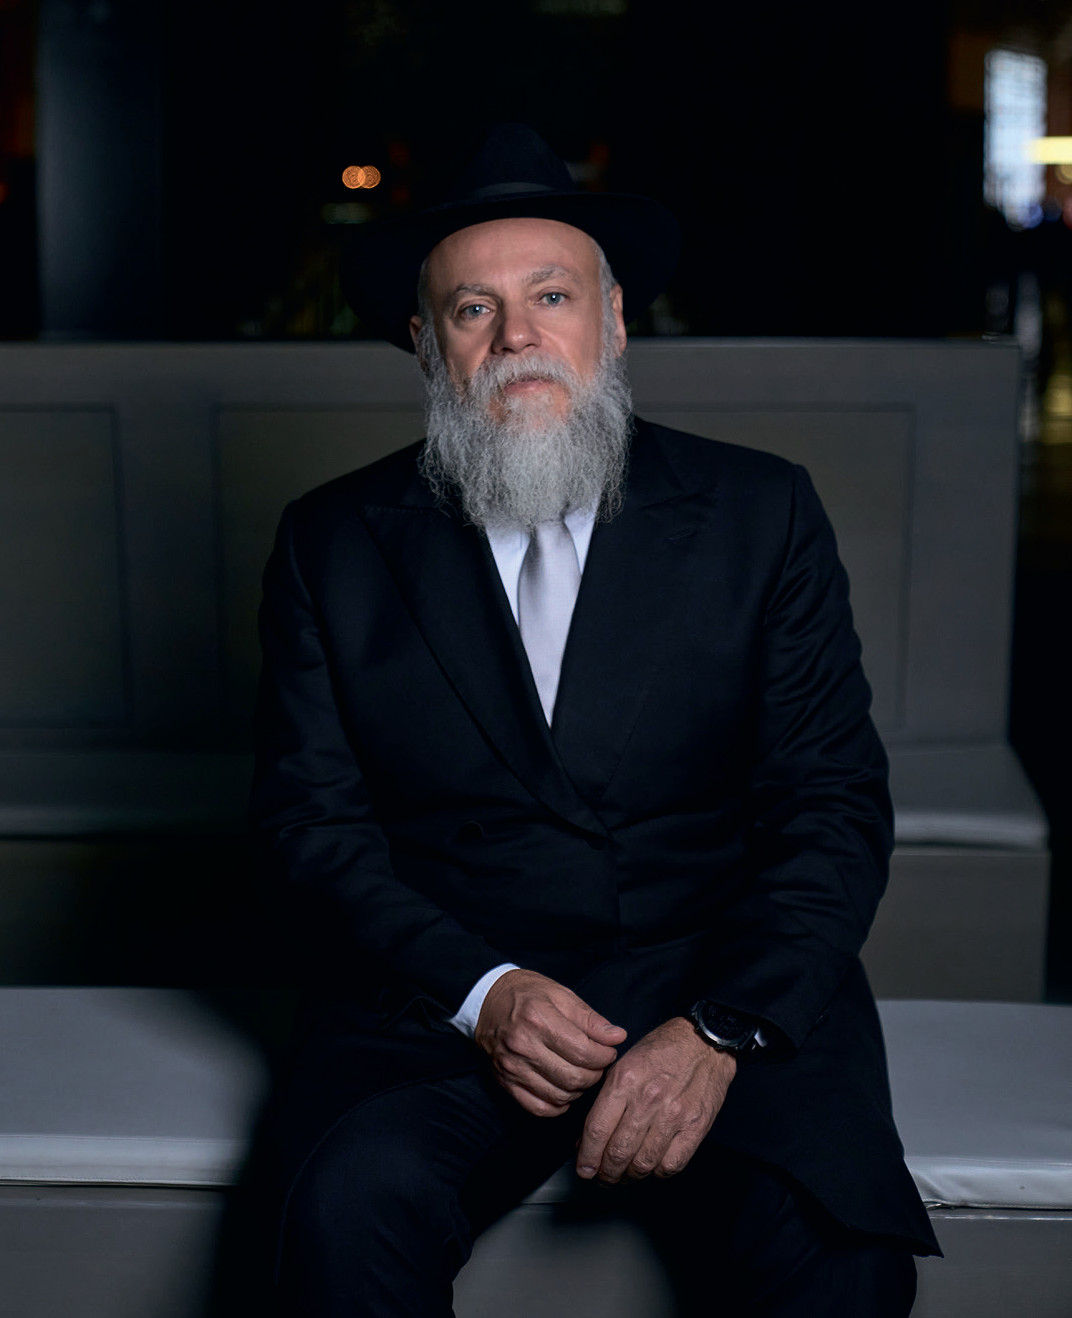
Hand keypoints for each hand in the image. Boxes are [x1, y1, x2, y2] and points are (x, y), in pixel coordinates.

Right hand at [475, 969, 626, 1116]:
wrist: (487, 1002)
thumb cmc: (527, 994)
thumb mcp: (561, 994)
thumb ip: (590, 1019)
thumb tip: (617, 1037)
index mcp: (538, 1018)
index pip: (583, 1052)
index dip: (604, 1056)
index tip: (608, 1051)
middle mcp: (523, 1045)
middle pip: (574, 1078)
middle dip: (595, 1074)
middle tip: (597, 1063)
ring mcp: (512, 1067)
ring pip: (559, 1096)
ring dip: (578, 1090)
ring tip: (581, 1073)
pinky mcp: (505, 1083)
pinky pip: (538, 1108)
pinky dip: (558, 1105)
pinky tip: (563, 1090)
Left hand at [576, 1016, 735, 1182]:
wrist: (704, 1042)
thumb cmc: (662, 1050)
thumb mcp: (625, 1063)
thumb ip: (606, 1099)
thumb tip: (587, 1138)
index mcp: (625, 1079)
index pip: (598, 1129)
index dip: (587, 1156)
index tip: (583, 1169)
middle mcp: (648, 1099)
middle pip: (618, 1152)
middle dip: (605, 1173)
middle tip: (602, 1178)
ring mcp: (674, 1115)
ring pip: (643, 1164)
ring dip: (628, 1177)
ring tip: (623, 1177)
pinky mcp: (695, 1127)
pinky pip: (670, 1165)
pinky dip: (656, 1174)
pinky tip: (650, 1168)